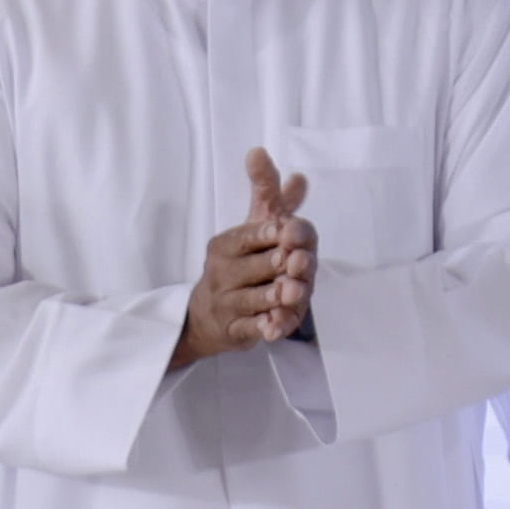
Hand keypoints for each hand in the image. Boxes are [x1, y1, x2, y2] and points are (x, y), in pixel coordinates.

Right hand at [172, 150, 316, 370]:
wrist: (209, 314)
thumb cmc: (242, 264)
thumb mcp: (255, 230)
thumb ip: (276, 202)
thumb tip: (300, 177)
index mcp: (226, 245)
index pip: (247, 236)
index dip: (269, 233)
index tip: (285, 230)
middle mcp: (223, 273)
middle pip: (255, 267)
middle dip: (278, 264)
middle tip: (296, 262)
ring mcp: (228, 303)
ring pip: (254, 299)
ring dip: (275, 295)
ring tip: (293, 292)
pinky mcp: (236, 331)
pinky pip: (251, 329)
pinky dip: (264, 328)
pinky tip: (276, 327)